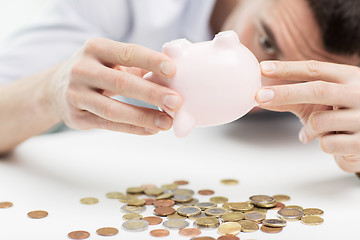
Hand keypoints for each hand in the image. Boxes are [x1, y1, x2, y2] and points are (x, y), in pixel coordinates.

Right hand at [48, 38, 181, 134]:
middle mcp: (82, 69)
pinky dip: (133, 128)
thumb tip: (173, 75)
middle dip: (152, 93)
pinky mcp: (77, 117)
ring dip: (144, 116)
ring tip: (166, 122)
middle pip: (122, 82)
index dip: (151, 61)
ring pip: (113, 109)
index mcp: (95, 48)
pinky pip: (108, 124)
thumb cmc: (95, 71)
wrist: (56, 88)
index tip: (173, 70)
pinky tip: (151, 129)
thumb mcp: (110, 59)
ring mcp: (76, 94)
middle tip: (175, 102)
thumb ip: (138, 65)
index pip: (128, 52)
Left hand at [256, 60, 359, 171]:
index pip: (314, 69)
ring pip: (319, 121)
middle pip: (318, 90)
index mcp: (348, 77)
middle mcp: (358, 93)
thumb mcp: (321, 102)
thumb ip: (293, 99)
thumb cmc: (342, 115)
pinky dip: (322, 144)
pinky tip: (334, 143)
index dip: (287, 68)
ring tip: (313, 133)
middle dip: (285, 93)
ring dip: (307, 130)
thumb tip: (261, 98)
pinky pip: (327, 144)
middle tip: (260, 96)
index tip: (263, 68)